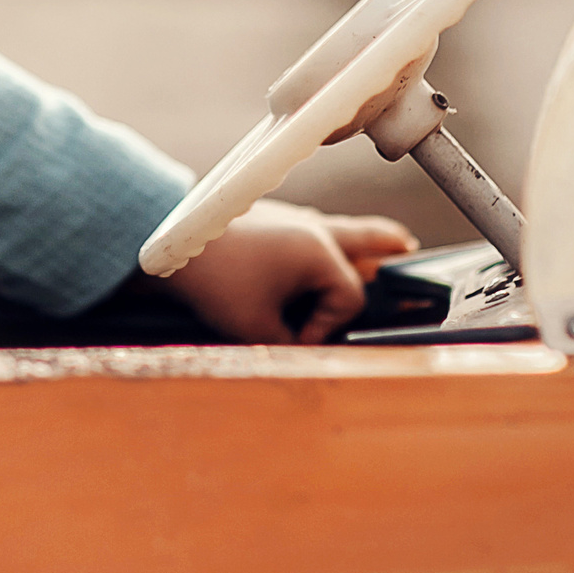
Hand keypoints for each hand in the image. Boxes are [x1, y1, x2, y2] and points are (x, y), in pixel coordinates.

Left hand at [164, 199, 416, 344]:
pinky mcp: (264, 217)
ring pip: (337, 226)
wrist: (165, 246)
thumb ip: (292, 347)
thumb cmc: (214, 282)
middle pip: (364, 239)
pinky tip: (322, 244)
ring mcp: (287, 218)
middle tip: (408, 251)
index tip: (299, 339)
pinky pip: (309, 225)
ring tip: (389, 241)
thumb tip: (308, 356)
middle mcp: (310, 229)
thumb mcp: (256, 328)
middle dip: (386, 250)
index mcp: (317, 251)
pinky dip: (324, 237)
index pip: (349, 299)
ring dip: (361, 237)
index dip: (328, 328)